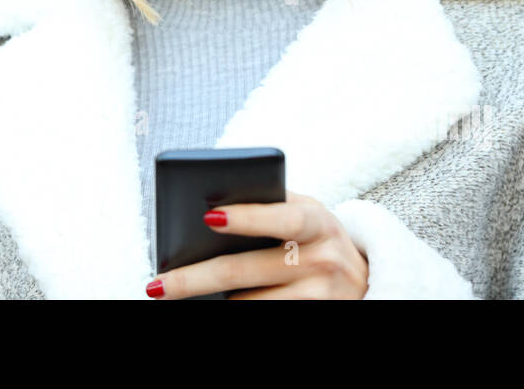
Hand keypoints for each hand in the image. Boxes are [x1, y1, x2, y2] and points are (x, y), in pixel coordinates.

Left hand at [145, 191, 368, 298]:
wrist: (365, 279)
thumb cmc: (316, 237)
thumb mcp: (305, 213)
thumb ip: (270, 204)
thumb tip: (210, 207)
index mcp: (317, 221)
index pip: (281, 217)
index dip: (247, 218)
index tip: (207, 218)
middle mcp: (323, 259)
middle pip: (246, 270)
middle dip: (195, 278)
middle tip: (157, 284)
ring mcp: (322, 296)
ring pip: (249, 303)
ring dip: (214, 300)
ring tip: (181, 292)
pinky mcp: (318, 318)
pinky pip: (266, 318)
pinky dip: (236, 310)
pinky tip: (213, 306)